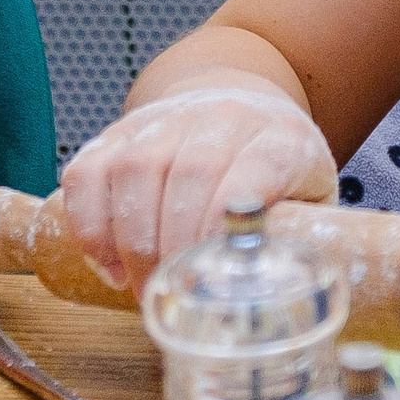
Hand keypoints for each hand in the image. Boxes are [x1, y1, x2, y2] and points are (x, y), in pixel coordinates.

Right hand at [60, 81, 339, 292]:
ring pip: (133, 170)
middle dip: (173, 248)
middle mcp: (223, 117)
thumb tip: (280, 290)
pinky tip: (110, 261)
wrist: (245, 106)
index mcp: (280, 138)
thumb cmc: (279, 168)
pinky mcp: (120, 130)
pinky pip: (87, 172)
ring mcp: (167, 118)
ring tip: (142, 285)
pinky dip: (89, 224)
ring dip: (130, 242)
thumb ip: (302, 236)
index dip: (225, 224)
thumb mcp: (312, 199)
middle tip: (173, 294)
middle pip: (188, 174)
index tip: (213, 270)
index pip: (253, 170)